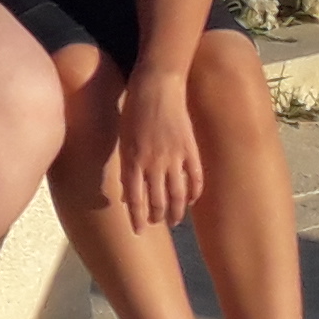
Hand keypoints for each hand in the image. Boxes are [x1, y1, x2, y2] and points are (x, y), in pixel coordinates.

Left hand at [110, 72, 206, 228]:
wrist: (157, 87)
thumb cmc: (133, 110)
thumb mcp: (123, 138)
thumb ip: (127, 166)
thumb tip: (127, 191)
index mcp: (133, 160)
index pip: (135, 198)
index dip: (136, 217)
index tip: (138, 231)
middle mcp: (154, 163)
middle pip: (157, 200)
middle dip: (156, 216)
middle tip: (155, 224)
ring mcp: (174, 157)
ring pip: (177, 193)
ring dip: (176, 210)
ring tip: (174, 220)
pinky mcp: (190, 149)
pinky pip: (195, 178)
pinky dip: (194, 192)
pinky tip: (192, 201)